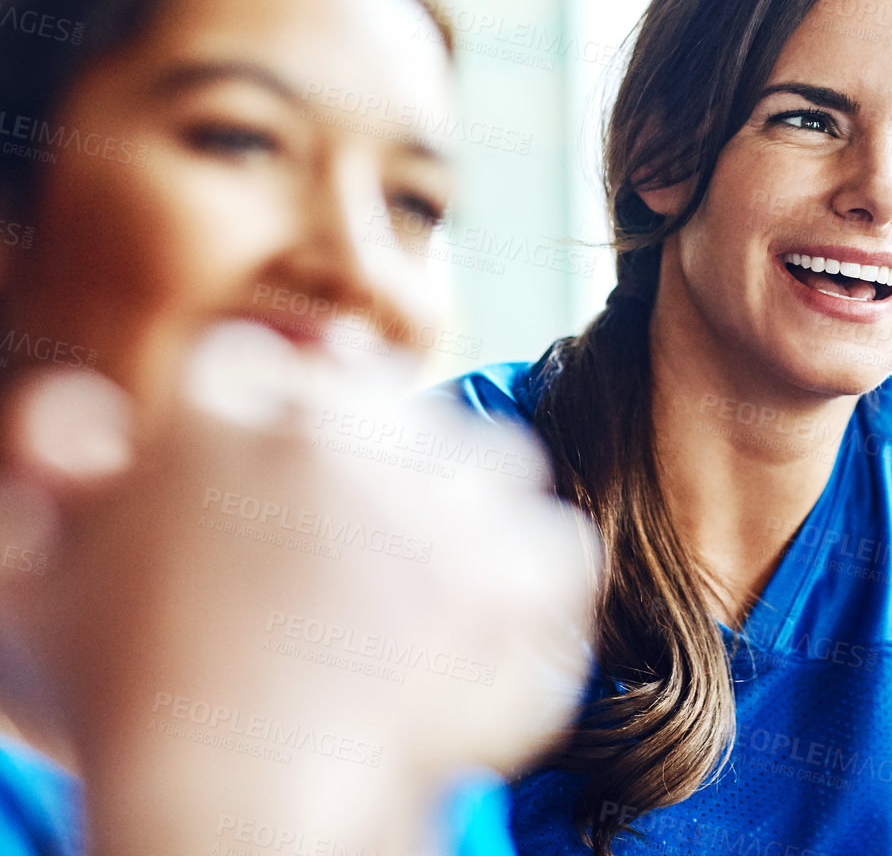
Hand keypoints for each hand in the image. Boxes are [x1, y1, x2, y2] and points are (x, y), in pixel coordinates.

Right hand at [0, 323, 597, 854]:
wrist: (223, 806)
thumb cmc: (121, 705)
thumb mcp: (41, 581)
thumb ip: (50, 472)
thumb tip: (97, 416)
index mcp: (222, 408)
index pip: (267, 369)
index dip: (269, 432)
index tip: (271, 500)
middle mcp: (334, 429)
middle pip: (384, 402)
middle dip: (369, 463)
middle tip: (349, 555)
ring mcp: (431, 491)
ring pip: (486, 456)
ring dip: (464, 508)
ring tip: (425, 584)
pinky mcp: (505, 566)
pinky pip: (556, 540)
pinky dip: (534, 585)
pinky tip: (490, 625)